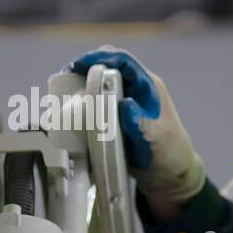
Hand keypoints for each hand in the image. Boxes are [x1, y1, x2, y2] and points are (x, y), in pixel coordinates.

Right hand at [66, 47, 204, 204]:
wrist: (169, 174)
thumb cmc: (169, 155)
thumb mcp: (156, 141)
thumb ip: (141, 124)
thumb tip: (125, 105)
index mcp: (149, 87)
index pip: (124, 62)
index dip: (101, 57)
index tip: (80, 65)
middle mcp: (136, 89)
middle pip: (108, 66)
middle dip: (86, 67)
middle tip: (66, 78)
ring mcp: (125, 100)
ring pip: (101, 81)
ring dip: (82, 83)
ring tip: (63, 92)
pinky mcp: (116, 114)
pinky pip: (97, 100)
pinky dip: (83, 100)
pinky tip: (72, 109)